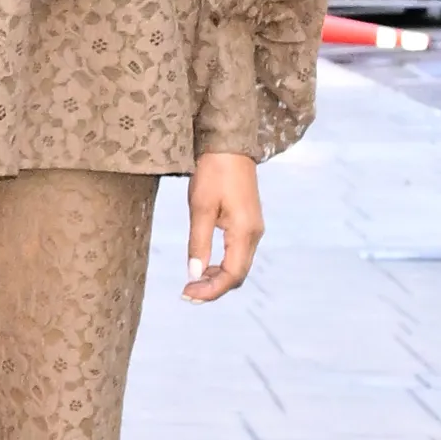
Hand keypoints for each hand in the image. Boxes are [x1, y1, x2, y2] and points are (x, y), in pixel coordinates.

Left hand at [183, 152, 263, 302]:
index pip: (232, 275)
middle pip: (237, 274)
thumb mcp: (200, 208)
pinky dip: (222, 265)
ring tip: (192, 280)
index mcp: (244, 232)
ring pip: (238, 266)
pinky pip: (237, 253)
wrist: (229, 146)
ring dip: (217, 278)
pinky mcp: (247, 223)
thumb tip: (194, 274)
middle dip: (213, 288)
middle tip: (187, 293)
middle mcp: (254, 234)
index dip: (211, 290)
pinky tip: (204, 264)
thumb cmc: (214, 172)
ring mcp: (253, 229)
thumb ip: (198, 243)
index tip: (187, 294)